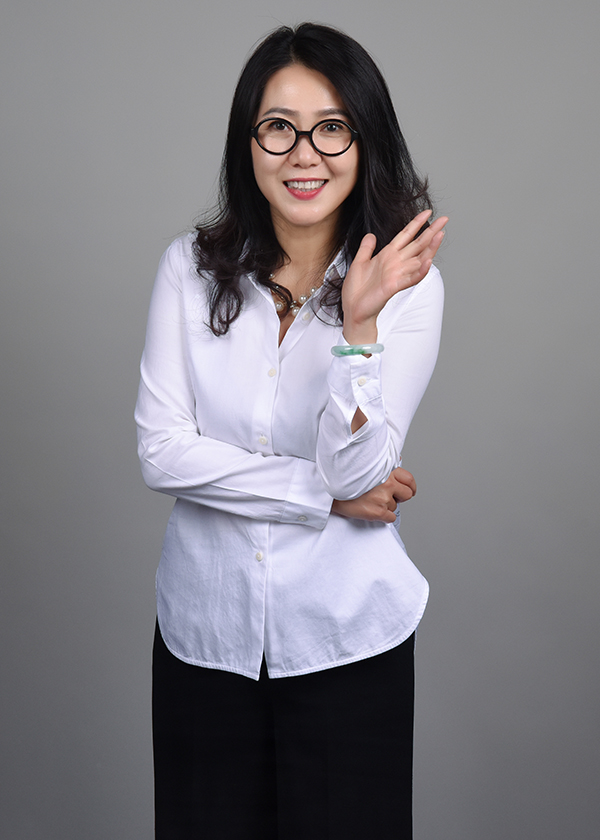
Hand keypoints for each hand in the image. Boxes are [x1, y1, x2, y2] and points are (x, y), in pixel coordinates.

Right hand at [331, 467, 416, 522]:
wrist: (329, 490)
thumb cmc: (344, 476)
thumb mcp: (365, 463)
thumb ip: (382, 464)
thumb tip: (395, 461)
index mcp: (386, 469)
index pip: (409, 479)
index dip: (409, 487)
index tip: (408, 490)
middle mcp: (387, 483)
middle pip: (406, 494)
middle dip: (399, 497)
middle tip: (388, 496)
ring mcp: (383, 498)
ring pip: (395, 506)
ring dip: (386, 505)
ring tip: (371, 500)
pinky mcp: (378, 511)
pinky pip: (390, 517)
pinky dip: (383, 516)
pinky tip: (373, 510)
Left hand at [342, 210, 447, 344]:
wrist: (353, 309)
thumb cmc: (356, 290)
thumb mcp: (359, 263)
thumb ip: (366, 248)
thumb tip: (371, 235)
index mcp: (387, 256)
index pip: (406, 236)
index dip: (416, 224)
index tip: (428, 212)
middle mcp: (395, 264)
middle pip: (417, 244)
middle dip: (431, 232)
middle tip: (445, 219)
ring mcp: (396, 275)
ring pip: (418, 259)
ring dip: (430, 248)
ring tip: (440, 235)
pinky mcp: (393, 286)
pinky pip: (411, 278)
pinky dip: (420, 271)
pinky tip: (428, 261)